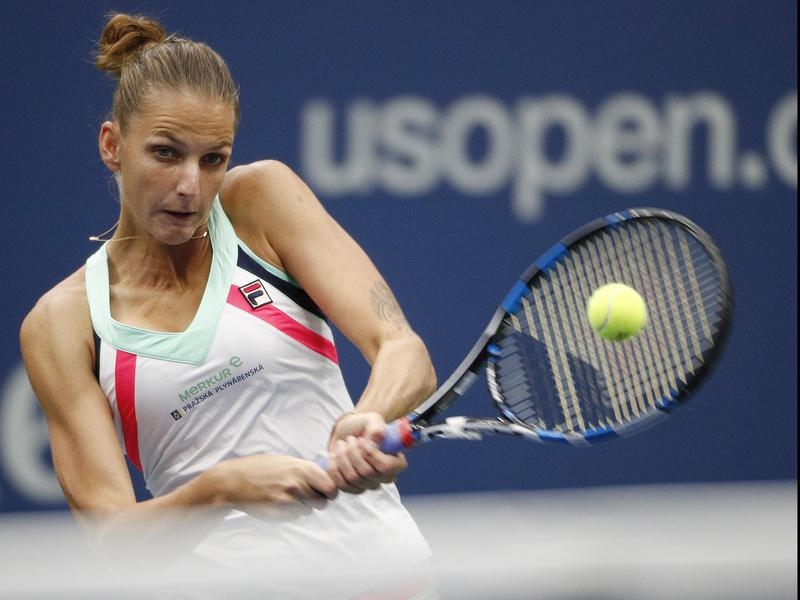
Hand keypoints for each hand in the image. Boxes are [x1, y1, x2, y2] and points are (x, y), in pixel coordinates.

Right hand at [208, 455, 337, 518]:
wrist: (234, 481)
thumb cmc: (261, 468)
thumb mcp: (287, 462)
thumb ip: (306, 470)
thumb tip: (326, 478)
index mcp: (303, 468)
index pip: (331, 487)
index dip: (330, 491)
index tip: (325, 491)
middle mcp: (298, 484)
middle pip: (323, 502)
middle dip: (318, 501)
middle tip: (306, 496)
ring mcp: (288, 500)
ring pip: (309, 510)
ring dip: (303, 507)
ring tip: (288, 497)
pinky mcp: (279, 513)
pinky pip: (295, 517)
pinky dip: (291, 513)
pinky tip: (278, 503)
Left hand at [327, 412, 407, 493]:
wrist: (348, 432)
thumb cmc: (364, 426)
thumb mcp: (373, 420)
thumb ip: (376, 428)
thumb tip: (372, 443)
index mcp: (396, 462)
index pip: (386, 467)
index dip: (371, 454)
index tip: (363, 440)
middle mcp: (384, 477)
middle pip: (367, 472)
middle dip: (353, 452)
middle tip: (350, 439)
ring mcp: (369, 485)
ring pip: (353, 478)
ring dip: (343, 457)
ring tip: (342, 444)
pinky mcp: (353, 488)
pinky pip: (342, 484)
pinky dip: (334, 468)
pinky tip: (335, 456)